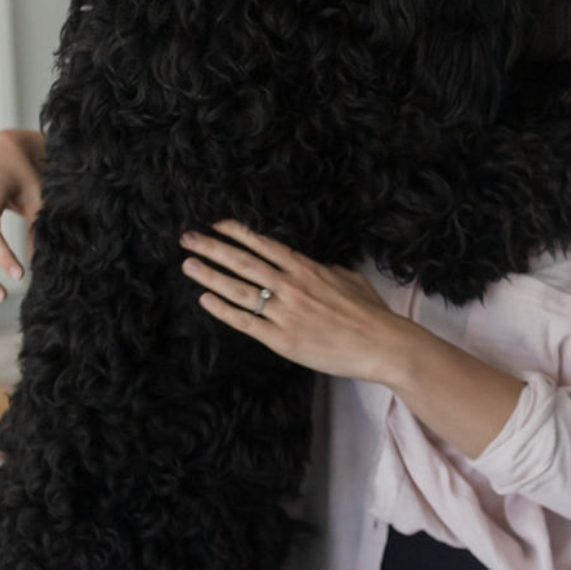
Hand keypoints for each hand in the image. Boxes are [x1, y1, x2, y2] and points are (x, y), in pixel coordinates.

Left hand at [179, 220, 408, 380]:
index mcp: (307, 268)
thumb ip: (327, 269)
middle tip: (188, 238)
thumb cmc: (371, 313)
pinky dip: (223, 310)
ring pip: (238, 289)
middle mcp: (291, 286)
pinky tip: (205, 299)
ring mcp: (285, 312)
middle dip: (212, 248)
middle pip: (243, 261)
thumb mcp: (350, 278)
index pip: (263, 244)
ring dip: (210, 275)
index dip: (236, 233)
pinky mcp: (282, 339)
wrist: (382, 344)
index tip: (216, 225)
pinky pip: (245, 322)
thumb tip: (317, 266)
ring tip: (188, 264)